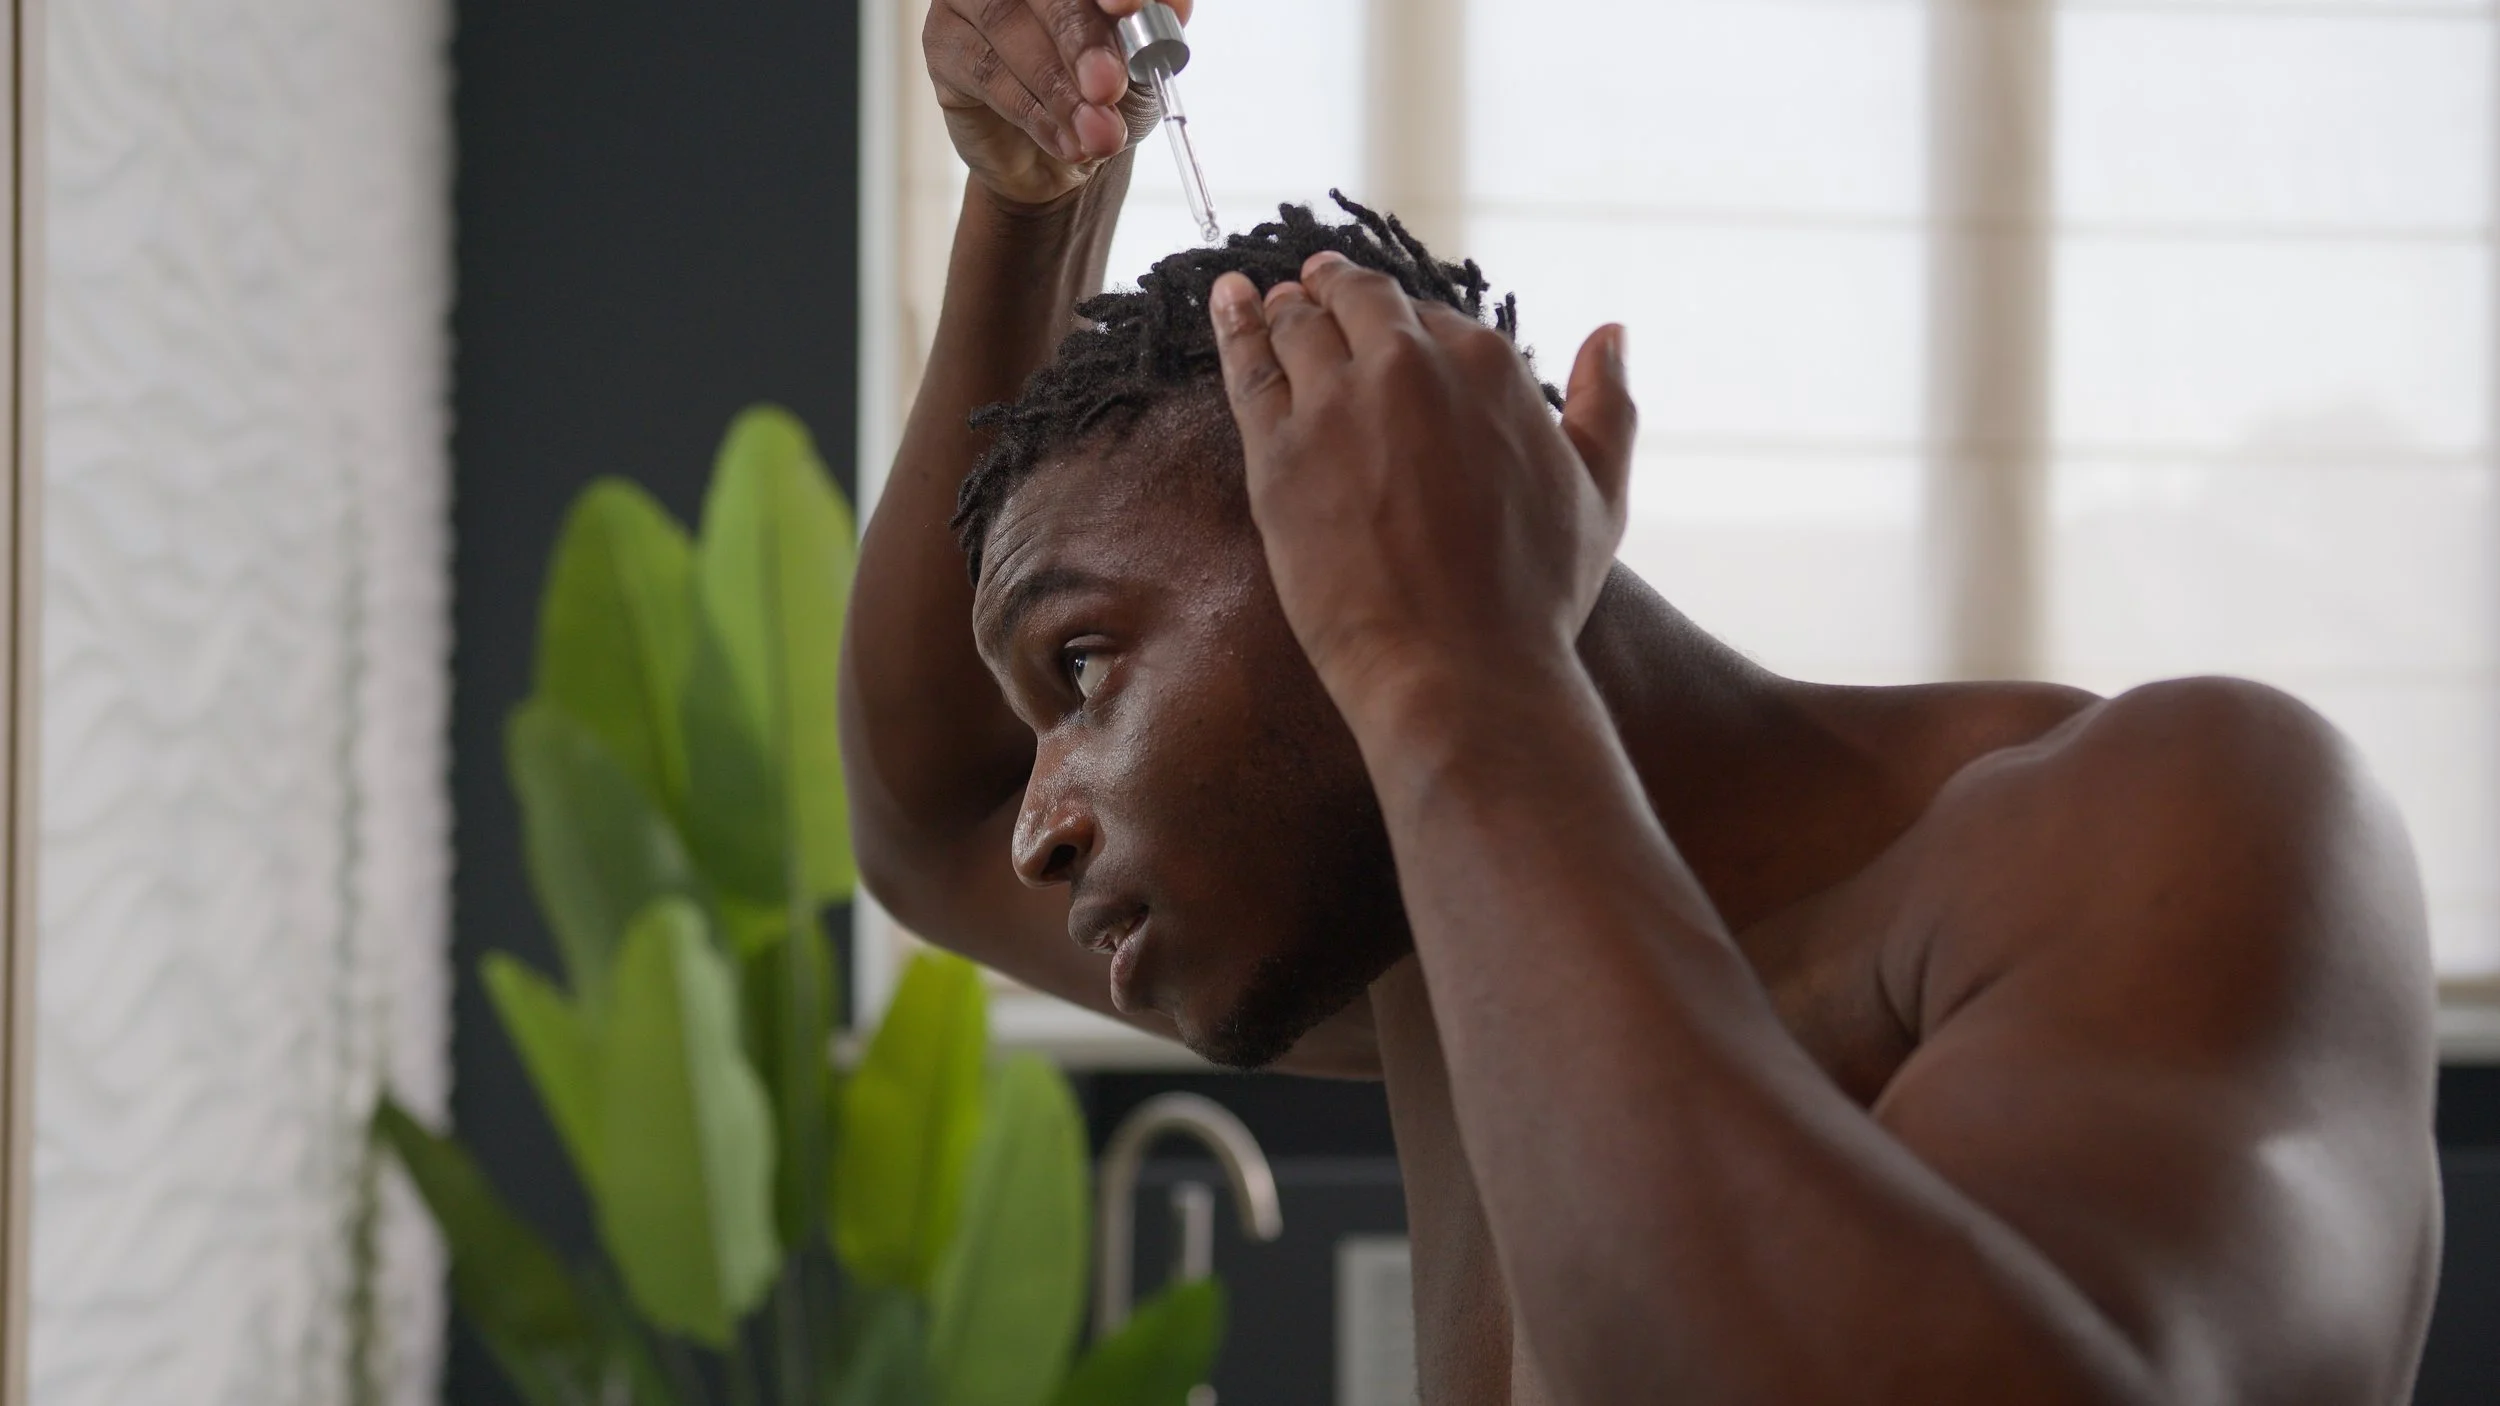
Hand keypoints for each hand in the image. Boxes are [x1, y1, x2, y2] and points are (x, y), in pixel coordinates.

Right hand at [923, 0, 1190, 209]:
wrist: (1068, 154)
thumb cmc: (1104, 94)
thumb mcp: (1145, 64)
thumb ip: (1155, 29)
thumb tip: (1174, 6)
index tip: (1129, 8)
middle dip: (1082, 41)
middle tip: (1109, 88)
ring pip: (1008, 26)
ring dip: (1059, 91)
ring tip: (1098, 136)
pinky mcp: (943, 43)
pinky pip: (986, 71)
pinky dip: (1033, 113)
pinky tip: (1068, 143)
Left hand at [1208, 252, 1636, 719]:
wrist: (1458, 668)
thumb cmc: (1535, 596)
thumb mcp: (1600, 493)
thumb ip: (1607, 404)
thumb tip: (1612, 334)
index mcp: (1488, 364)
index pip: (1432, 318)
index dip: (1409, 329)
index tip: (1391, 336)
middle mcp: (1409, 364)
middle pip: (1362, 304)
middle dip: (1340, 291)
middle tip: (1319, 286)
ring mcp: (1337, 402)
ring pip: (1301, 326)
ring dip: (1289, 308)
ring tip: (1276, 301)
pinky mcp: (1278, 450)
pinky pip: (1249, 368)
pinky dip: (1236, 324)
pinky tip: (1229, 299)